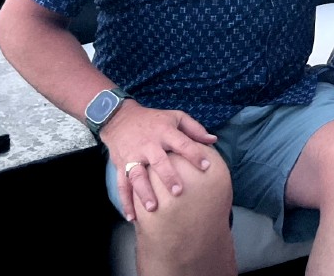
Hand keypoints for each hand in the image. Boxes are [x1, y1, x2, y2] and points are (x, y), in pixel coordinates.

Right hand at [101, 101, 217, 221]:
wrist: (120, 118)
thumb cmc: (154, 120)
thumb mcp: (175, 117)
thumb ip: (194, 128)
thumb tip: (213, 140)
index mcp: (164, 132)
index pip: (182, 143)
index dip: (194, 154)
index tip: (206, 166)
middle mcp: (148, 145)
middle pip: (158, 161)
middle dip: (168, 177)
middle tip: (178, 192)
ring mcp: (133, 156)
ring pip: (137, 175)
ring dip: (144, 192)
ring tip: (152, 208)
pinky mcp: (120, 166)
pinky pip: (122, 185)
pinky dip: (126, 202)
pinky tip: (133, 218)